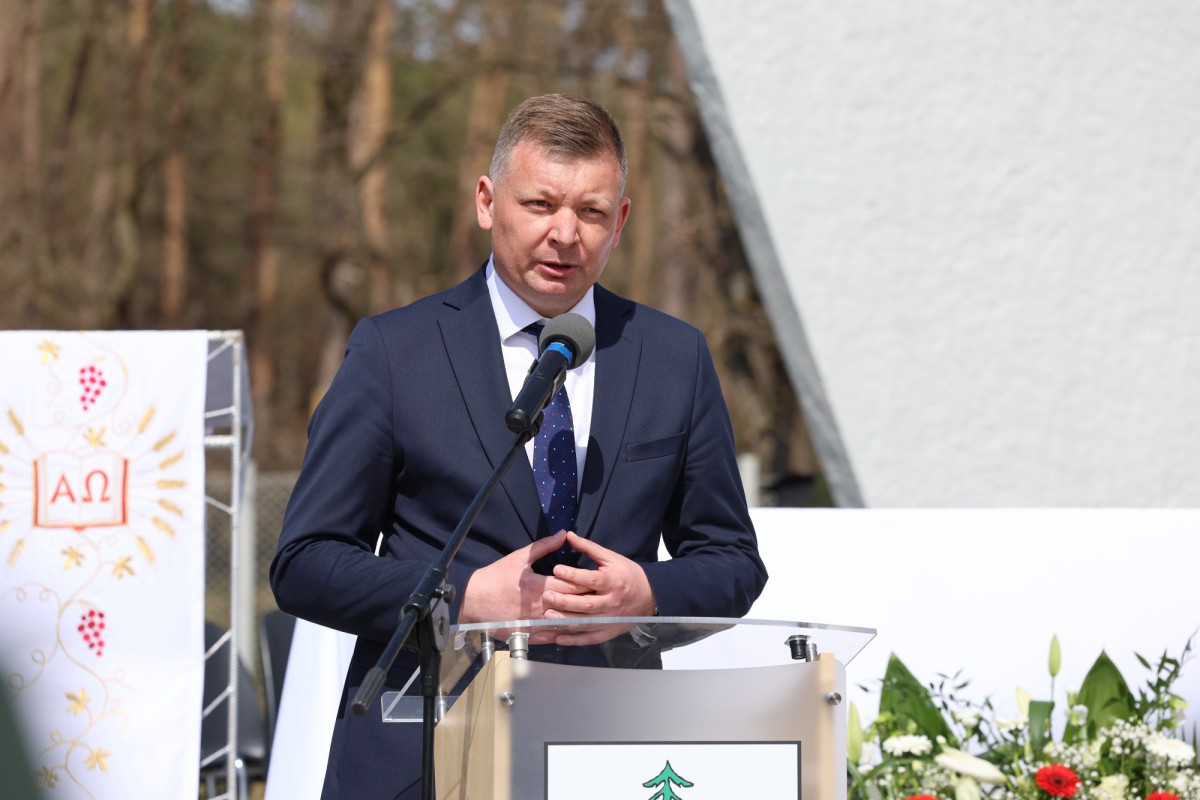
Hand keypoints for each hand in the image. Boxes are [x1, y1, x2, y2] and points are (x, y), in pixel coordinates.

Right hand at [458, 531, 590, 625]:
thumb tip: (563, 534)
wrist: (472, 601)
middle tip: (603, 598)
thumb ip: (543, 546)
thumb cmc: (495, 577)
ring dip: (579, 620)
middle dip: (587, 601)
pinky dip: (564, 634)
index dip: (587, 583)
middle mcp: (539, 607)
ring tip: (595, 616)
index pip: (570, 585)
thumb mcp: (519, 558)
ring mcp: (534, 623)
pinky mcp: (528, 634)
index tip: (599, 581)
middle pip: (571, 605)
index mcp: (538, 586)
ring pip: (564, 624)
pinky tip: (575, 631)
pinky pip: (551, 637)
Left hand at [539, 532, 656, 644]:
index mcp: (613, 581)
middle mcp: (611, 602)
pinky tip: (558, 638)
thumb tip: (569, 535)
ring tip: (547, 616)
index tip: (557, 570)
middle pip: (587, 604)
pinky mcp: (608, 632)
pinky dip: (574, 640)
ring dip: (566, 621)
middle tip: (547, 595)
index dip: (574, 575)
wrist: (649, 596)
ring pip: (586, 623)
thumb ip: (589, 548)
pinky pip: (590, 638)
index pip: (591, 579)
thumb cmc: (627, 574)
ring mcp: (610, 619)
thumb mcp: (611, 558)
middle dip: (565, 601)